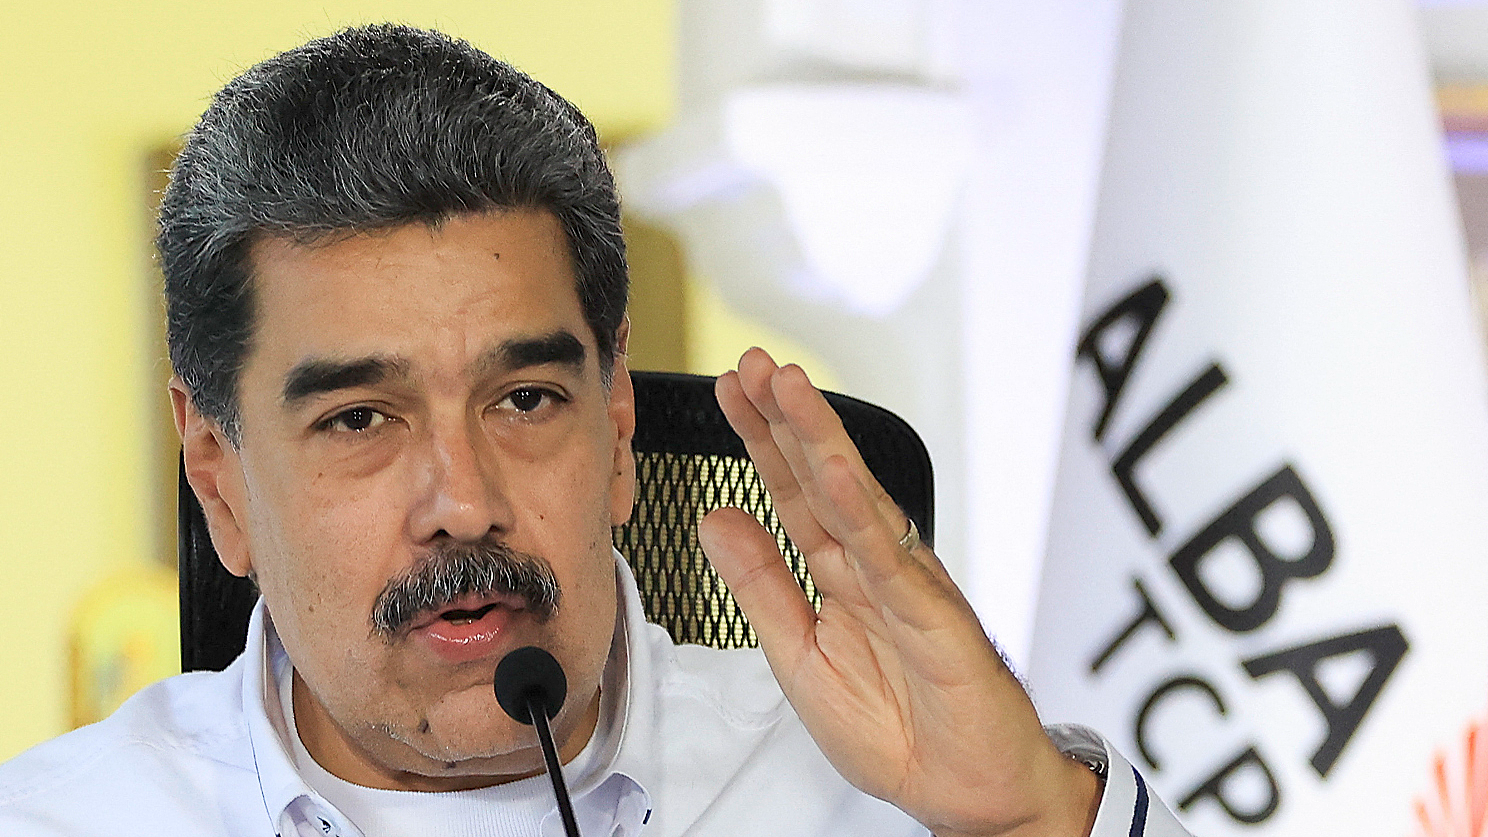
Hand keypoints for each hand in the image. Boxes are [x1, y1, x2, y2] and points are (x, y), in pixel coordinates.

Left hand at [697, 348, 1101, 836]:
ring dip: (819, 439)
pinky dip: (859, 510)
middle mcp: (872, 566)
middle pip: (819, 479)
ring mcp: (905, 584)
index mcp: (839, 575)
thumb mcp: (799, 655)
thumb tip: (714, 518)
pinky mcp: (933, 616)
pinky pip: (889, 556)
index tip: (731, 391)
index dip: (760, 441)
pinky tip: (831, 468)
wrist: (964, 791)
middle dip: (785, 418)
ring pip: (854, 499)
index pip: (790, 494)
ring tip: (785, 387)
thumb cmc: (898, 730)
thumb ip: (760, 586)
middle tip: (752, 363)